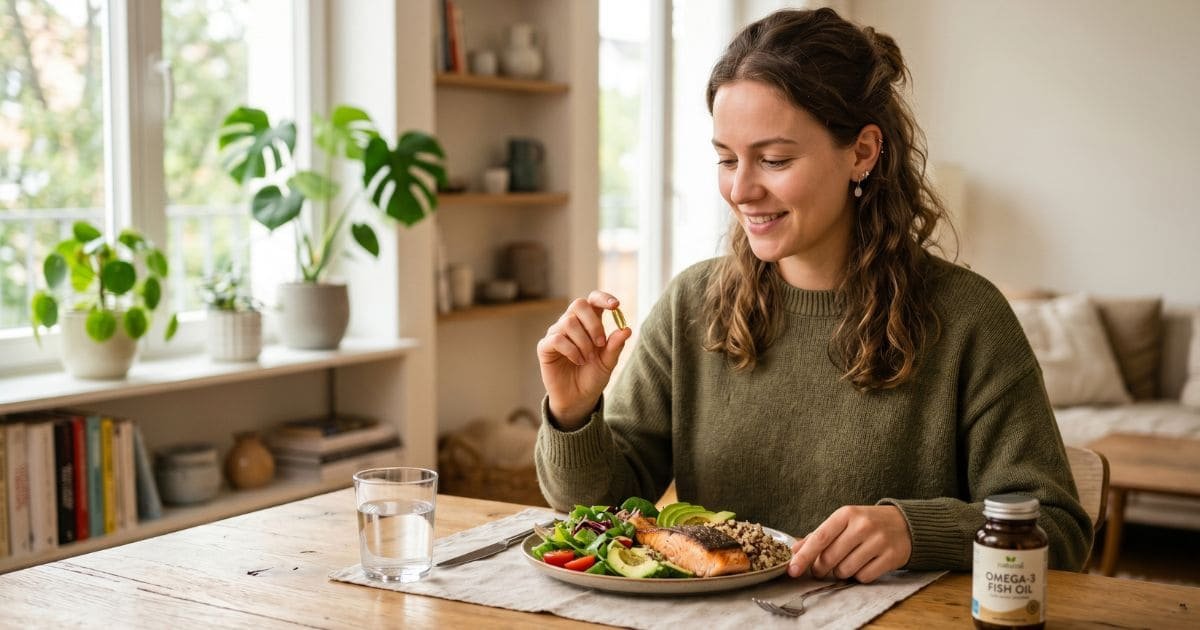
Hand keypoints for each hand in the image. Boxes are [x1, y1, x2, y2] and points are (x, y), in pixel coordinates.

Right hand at [537, 291, 632, 427]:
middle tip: (601, 343)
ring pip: (569, 322)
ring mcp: (556, 333)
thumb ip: (615, 346)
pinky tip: (577, 361)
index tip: (615, 306)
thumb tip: (627, 329)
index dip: (603, 298)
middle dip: (593, 323)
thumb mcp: (608, 362)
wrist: (578, 398)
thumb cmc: (593, 377)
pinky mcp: (545, 346)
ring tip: (588, 359)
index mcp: (588, 322)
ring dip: (583, 342)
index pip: (593, 299)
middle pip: (579, 305)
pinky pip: (557, 339)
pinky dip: (571, 350)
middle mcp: (571, 323)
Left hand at [787, 505, 911, 583]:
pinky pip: (864, 577)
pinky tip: (864, 565)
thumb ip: (818, 536)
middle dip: (821, 569)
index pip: (820, 537)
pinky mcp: (892, 556)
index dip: (804, 556)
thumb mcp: (843, 522)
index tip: (792, 570)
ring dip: (841, 573)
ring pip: (846, 570)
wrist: (904, 524)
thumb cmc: (866, 524)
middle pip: (830, 557)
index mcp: (846, 514)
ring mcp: (879, 541)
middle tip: (821, 569)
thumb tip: (795, 551)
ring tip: (848, 563)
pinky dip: (859, 576)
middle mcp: (863, 525)